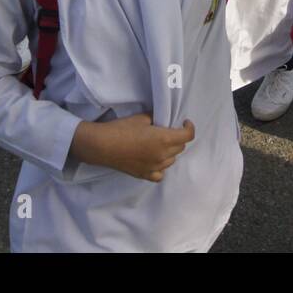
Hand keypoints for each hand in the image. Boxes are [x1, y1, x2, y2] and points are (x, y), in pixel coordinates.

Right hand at [69, 114, 195, 181]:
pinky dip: (161, 167)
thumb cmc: (121, 128)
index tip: (185, 122)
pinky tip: (155, 160)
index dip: (190, 128)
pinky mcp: (144, 175)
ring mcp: (154, 167)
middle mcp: (162, 155)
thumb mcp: (141, 118)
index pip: (188, 136)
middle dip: (178, 138)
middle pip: (180, 148)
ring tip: (160, 144)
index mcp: (164, 139)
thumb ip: (155, 119)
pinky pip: (160, 174)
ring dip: (171, 152)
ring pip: (172, 160)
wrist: (102, 146)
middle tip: (169, 130)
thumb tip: (161, 120)